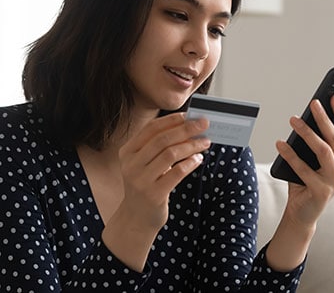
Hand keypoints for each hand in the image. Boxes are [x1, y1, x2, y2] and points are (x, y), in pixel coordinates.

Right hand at [116, 112, 210, 230]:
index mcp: (127, 152)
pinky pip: (176, 173)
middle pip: (162, 140)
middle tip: (204, 124)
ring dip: (191, 146)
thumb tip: (187, 127)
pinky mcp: (153, 195)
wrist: (136, 218)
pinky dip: (190, 163)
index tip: (189, 115)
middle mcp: (131, 164)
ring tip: (205, 142)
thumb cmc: (146, 185)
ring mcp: (141, 180)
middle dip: (186, 129)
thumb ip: (159, 147)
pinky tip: (199, 159)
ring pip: (170, 154)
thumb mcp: (144, 164)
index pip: (151, 129)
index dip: (171, 120)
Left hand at [275, 94, 333, 228]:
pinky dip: (290, 154)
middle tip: (313, 103)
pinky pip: (303, 169)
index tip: (332, 96)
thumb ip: (313, 143)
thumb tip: (304, 118)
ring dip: (307, 132)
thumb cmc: (306, 182)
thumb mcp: (312, 160)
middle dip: (324, 118)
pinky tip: (280, 143)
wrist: (301, 213)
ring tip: (293, 119)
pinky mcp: (322, 192)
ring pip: (323, 150)